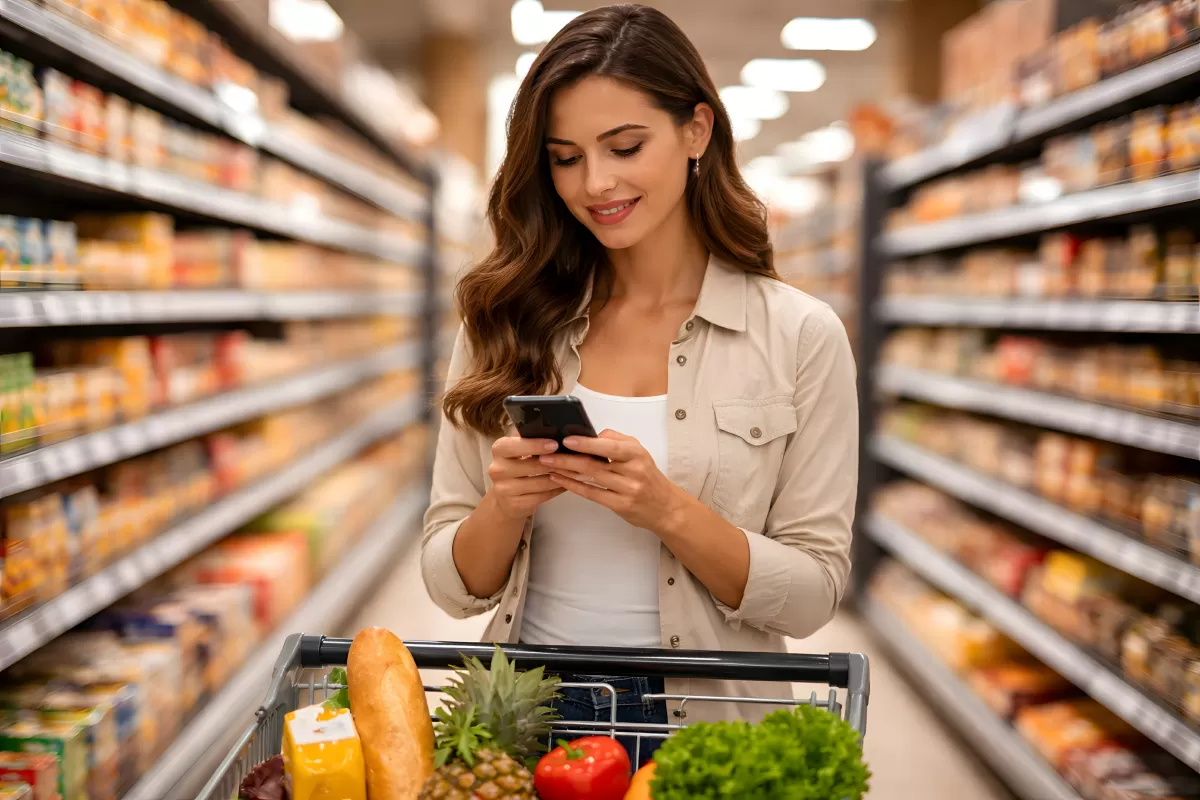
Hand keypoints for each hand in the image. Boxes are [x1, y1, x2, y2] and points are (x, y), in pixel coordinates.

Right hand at [485, 436, 565, 521]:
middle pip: (532, 465)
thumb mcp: (519, 449)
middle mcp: (497, 469)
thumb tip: (554, 429)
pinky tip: (565, 484)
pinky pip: (542, 496)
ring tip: (574, 470)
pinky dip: (556, 490)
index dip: (535, 445)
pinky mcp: (514, 505)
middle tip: (573, 458)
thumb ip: (530, 438)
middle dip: (555, 462)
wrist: (505, 497)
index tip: (555, 444)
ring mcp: (504, 489)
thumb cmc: (517, 466)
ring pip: (540, 482)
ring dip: (560, 477)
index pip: (515, 445)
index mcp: (499, 449)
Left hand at [538, 430, 690, 532]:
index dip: (587, 443)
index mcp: (636, 454)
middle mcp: (633, 472)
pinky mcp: (620, 506)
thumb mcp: (639, 452)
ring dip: (566, 471)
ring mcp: (627, 490)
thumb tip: (592, 435)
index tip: (566, 440)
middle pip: (595, 464)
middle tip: (546, 454)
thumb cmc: (647, 475)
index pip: (610, 447)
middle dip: (567, 458)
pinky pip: (592, 494)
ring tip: (547, 465)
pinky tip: (560, 480)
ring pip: (591, 479)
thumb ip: (617, 440)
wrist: (665, 507)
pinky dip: (573, 486)